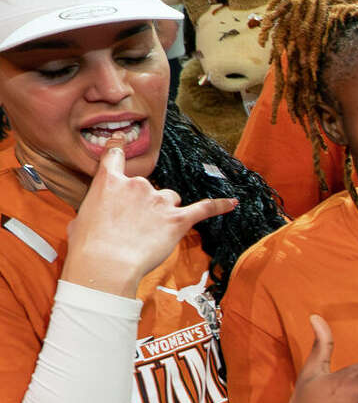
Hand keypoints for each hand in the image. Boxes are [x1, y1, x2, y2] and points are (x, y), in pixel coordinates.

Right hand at [64, 145, 237, 297]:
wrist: (106, 263)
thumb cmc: (87, 246)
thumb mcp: (80, 221)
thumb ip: (94, 210)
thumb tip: (98, 218)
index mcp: (109, 182)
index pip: (115, 156)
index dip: (118, 147)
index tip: (121, 139)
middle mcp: (137, 185)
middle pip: (148, 187)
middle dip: (143, 204)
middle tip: (130, 226)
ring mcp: (159, 201)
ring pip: (170, 198)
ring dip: (164, 211)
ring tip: (151, 232)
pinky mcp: (178, 219)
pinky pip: (204, 208)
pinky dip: (219, 206)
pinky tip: (232, 203)